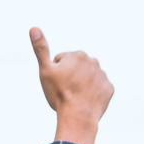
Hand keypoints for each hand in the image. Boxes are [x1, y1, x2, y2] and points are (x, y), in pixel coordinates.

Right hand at [29, 27, 112, 143]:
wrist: (78, 116)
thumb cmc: (59, 93)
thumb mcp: (45, 71)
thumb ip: (40, 49)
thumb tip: (33, 28)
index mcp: (78, 55)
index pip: (62, 61)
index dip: (56, 73)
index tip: (56, 83)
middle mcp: (93, 61)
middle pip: (76, 69)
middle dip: (70, 77)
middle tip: (65, 91)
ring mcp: (103, 75)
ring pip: (88, 78)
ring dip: (82, 85)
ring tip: (75, 97)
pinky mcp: (109, 89)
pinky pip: (99, 89)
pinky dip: (92, 94)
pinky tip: (86, 101)